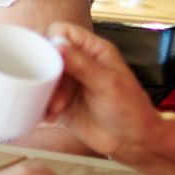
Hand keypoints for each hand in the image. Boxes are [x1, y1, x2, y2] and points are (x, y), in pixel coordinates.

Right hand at [42, 22, 158, 161]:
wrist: (133, 142)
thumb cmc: (131, 110)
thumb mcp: (108, 84)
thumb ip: (82, 64)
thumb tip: (57, 45)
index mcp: (93, 51)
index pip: (63, 31)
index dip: (52, 41)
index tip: (51, 59)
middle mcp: (78, 63)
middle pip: (47, 54)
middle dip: (45, 71)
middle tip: (52, 88)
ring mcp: (69, 83)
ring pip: (41, 76)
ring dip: (44, 92)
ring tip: (57, 107)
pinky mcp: (61, 103)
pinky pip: (41, 97)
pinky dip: (41, 105)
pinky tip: (51, 115)